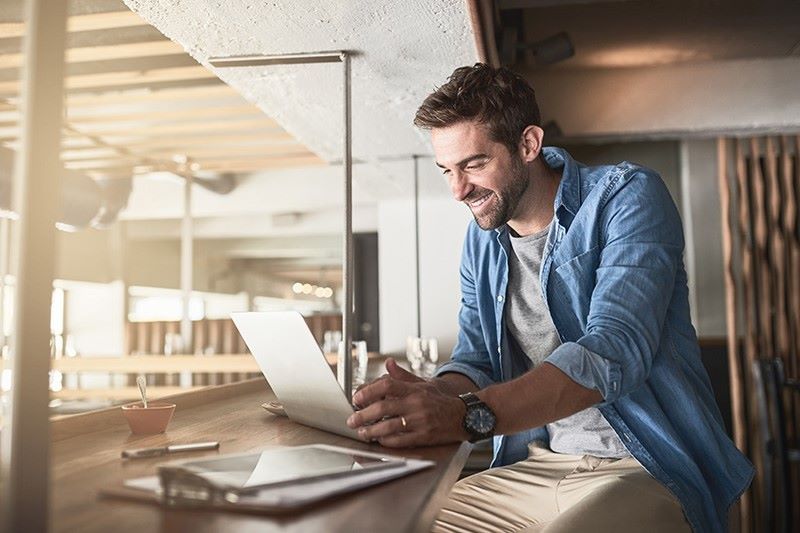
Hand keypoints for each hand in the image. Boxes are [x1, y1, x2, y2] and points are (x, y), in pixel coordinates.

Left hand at [346, 358, 467, 446]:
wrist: (465, 415)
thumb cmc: (441, 400)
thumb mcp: (423, 383)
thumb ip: (403, 376)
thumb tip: (388, 363)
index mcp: (414, 389)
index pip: (387, 385)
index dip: (368, 391)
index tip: (356, 398)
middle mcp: (416, 404)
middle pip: (383, 408)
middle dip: (363, 415)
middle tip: (352, 419)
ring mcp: (420, 421)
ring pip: (388, 427)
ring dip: (371, 431)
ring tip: (362, 432)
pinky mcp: (424, 437)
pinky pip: (400, 440)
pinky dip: (386, 441)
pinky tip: (378, 440)